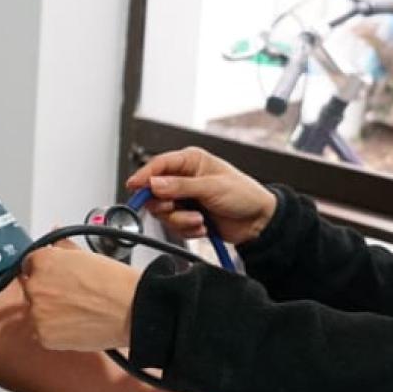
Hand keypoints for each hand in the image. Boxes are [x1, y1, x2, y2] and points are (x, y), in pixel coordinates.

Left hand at [20, 240, 141, 351]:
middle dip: (47, 293)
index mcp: (43, 261)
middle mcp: (35, 286)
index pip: (29, 264)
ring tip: (76, 314)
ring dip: (49, 314)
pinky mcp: (44, 336)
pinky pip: (43, 333)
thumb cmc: (114, 283)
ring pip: (36, 313)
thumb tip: (55, 239)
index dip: (44, 272)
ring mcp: (37, 312)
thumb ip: (63, 247)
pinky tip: (75, 326)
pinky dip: (56, 333)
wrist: (130, 310)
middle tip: (70, 299)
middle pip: (31, 289)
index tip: (53, 279)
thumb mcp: (86, 254)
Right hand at [126, 147, 276, 244]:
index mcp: (190, 162)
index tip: (134, 186)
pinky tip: (203, 226)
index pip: (159, 165)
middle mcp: (184, 179)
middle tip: (178, 208)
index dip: (144, 176)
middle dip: (167, 205)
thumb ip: (180, 186)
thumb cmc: (244, 195)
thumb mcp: (212, 187)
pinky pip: (174, 226)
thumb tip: (154, 184)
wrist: (259, 222)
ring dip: (181, 221)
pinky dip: (188, 229)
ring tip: (199, 220)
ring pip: (164, 212)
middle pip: (155, 192)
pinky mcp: (188, 216)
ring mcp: (185, 198)